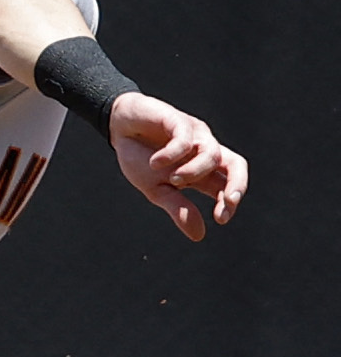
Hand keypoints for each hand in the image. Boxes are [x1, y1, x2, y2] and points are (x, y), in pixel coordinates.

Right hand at [108, 93, 246, 242]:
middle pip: (236, 165)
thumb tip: (199, 235)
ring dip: (194, 171)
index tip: (220, 218)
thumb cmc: (140, 159)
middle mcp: (204, 151)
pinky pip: (185, 139)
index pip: (227, 185)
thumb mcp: (156, 189)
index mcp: (202, 171)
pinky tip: (155, 162)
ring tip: (172, 179)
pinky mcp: (178, 120)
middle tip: (229, 201)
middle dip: (237, 184)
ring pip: (211, 155)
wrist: (118, 128)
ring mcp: (194, 135)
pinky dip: (173, 153)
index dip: (230, 202)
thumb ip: (178, 209)